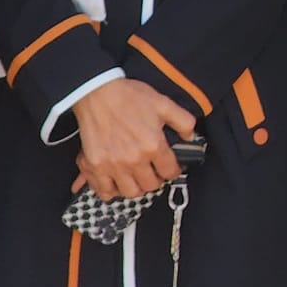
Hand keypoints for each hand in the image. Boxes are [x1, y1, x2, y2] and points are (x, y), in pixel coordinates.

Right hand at [70, 79, 195, 199]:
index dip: (174, 170)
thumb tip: (190, 137)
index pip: (170, 171)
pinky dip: (111, 191)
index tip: (171, 167)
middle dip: (156, 180)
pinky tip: (116, 182)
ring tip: (138, 177)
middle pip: (151, 185)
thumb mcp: (164, 103)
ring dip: (137, 187)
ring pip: (130, 192)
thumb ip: (183, 121)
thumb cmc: (130, 97)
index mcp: (153, 144)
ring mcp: (113, 165)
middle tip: (155, 171)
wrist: (98, 93)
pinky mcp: (95, 166)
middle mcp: (133, 159)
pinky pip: (104, 191)